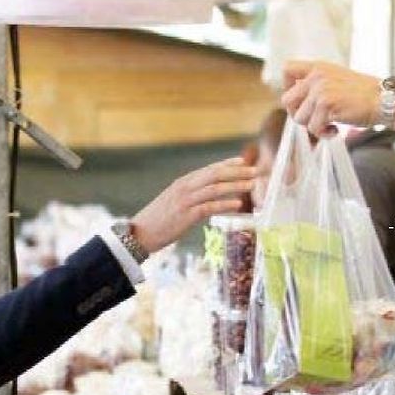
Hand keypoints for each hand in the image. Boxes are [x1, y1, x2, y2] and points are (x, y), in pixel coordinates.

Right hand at [130, 157, 255, 253]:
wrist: (140, 233)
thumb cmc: (159, 220)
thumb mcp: (175, 201)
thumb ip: (192, 195)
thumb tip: (210, 194)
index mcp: (183, 183)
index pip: (209, 169)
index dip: (227, 164)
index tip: (243, 161)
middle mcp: (185, 188)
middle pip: (215, 175)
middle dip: (237, 171)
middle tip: (254, 171)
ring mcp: (185, 201)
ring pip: (215, 188)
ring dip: (235, 185)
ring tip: (251, 185)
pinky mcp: (186, 216)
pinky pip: (209, 207)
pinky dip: (225, 204)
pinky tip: (238, 204)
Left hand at [282, 61, 380, 136]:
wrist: (385, 100)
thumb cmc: (363, 95)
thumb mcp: (337, 79)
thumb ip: (316, 84)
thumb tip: (295, 99)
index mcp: (319, 67)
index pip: (287, 68)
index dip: (288, 87)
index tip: (300, 99)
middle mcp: (317, 75)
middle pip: (287, 100)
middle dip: (298, 114)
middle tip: (314, 119)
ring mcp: (321, 89)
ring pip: (298, 118)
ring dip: (312, 126)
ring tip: (329, 125)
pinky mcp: (326, 104)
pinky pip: (312, 127)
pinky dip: (323, 134)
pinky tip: (335, 130)